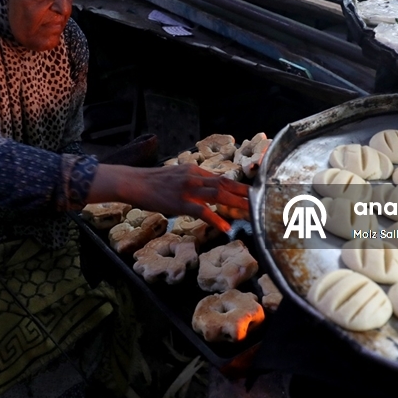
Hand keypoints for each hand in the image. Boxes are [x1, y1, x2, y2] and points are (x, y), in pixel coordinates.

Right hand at [88, 163, 249, 232]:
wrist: (134, 182)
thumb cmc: (153, 183)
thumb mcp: (176, 176)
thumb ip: (193, 181)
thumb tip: (206, 189)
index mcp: (195, 171)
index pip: (223, 178)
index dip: (240, 186)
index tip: (255, 192)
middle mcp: (195, 177)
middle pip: (226, 184)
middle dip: (246, 194)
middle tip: (263, 201)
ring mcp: (188, 189)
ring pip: (219, 195)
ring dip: (238, 204)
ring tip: (253, 213)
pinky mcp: (180, 202)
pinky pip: (202, 211)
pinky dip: (216, 219)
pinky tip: (226, 227)